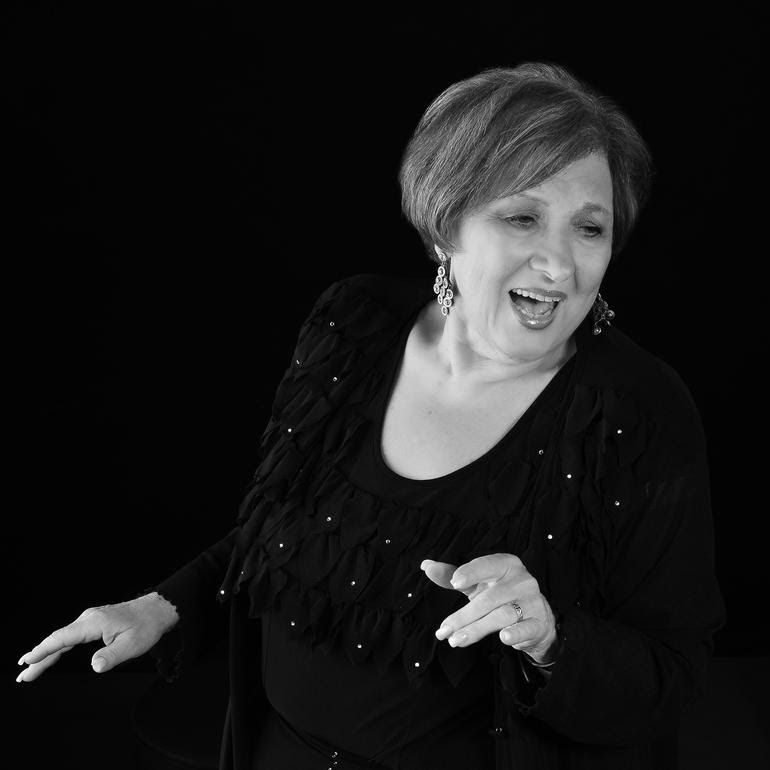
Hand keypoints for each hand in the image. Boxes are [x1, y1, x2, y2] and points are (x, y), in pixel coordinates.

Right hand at [16, 592, 178, 682]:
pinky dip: (57, 647)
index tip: (28, 661)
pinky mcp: (93, 623)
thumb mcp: (132, 645)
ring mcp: (90, 620)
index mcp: (94, 623)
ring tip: (28, 669)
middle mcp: (88, 619)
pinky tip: (48, 656)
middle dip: (38, 657)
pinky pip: (70, 637)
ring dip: (45, 654)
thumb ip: (112, 656)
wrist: (156, 610)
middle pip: (58, 639)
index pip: (63, 638)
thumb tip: (94, 666)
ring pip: (62, 638)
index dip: (44, 651)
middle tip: (22, 676)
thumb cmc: (146, 626)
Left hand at [420, 553, 557, 662]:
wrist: (536, 617)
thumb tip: (425, 566)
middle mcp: (522, 580)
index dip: (471, 572)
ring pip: (502, 616)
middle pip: (489, 598)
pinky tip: (503, 638)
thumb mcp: (478, 583)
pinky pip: (526, 628)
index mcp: (506, 564)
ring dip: (476, 629)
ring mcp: (532, 602)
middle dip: (463, 616)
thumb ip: (452, 575)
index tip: (454, 583)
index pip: (487, 565)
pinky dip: (516, 633)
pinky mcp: (539, 624)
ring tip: (455, 641)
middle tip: (443, 631)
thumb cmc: (500, 594)